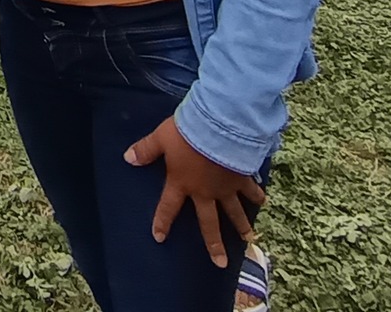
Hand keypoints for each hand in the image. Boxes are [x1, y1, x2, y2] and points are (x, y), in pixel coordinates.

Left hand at [125, 116, 262, 268]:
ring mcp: (226, 187)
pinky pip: (251, 189)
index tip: (159, 238)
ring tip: (249, 239)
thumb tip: (128, 158)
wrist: (220, 127)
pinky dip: (257, 194)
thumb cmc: (188, 133)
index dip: (162, 222)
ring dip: (242, 225)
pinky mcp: (242, 176)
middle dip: (214, 243)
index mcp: (182, 183)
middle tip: (221, 263)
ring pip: (235, 211)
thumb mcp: (162, 138)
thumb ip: (146, 150)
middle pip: (209, 222)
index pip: (168, 207)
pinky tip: (263, 201)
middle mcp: (205, 192)